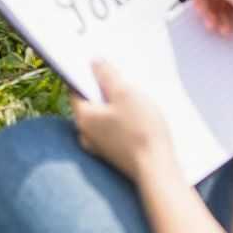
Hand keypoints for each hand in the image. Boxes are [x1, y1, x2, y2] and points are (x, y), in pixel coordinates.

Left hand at [70, 61, 175, 182]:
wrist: (156, 169)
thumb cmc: (140, 132)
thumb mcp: (124, 94)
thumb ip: (107, 76)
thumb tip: (94, 63)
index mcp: (83, 117)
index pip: (75, 89)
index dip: (85, 74)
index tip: (96, 64)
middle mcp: (85, 133)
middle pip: (89, 103)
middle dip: (101, 90)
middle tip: (119, 80)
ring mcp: (98, 146)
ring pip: (100, 117)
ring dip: (112, 106)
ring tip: (131, 99)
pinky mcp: (111, 154)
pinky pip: (109, 130)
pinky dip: (117, 121)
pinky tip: (134, 118)